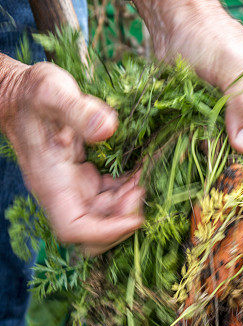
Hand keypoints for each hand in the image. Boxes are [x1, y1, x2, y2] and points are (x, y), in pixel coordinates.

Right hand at [0, 58, 143, 254]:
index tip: (134, 217)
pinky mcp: (83, 180)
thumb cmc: (31, 93)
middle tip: (139, 190)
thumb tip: (108, 129)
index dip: (105, 232)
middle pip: (92, 233)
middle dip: (120, 222)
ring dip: (127, 206)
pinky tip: (137, 171)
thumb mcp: (53, 92)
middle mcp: (61, 193)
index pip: (74, 229)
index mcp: (51, 183)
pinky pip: (107, 199)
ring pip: (104, 217)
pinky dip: (125, 192)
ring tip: (142, 176)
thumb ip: (79, 111)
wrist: (17, 92)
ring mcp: (72, 189)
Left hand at [111, 0, 242, 153]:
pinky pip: (221, 147)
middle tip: (242, 173)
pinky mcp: (219, 123)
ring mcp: (242, 115)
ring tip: (216, 160)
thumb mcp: (232, 66)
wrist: (171, 22)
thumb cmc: (208, 33)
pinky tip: (200, 149)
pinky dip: (211, 153)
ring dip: (231, 159)